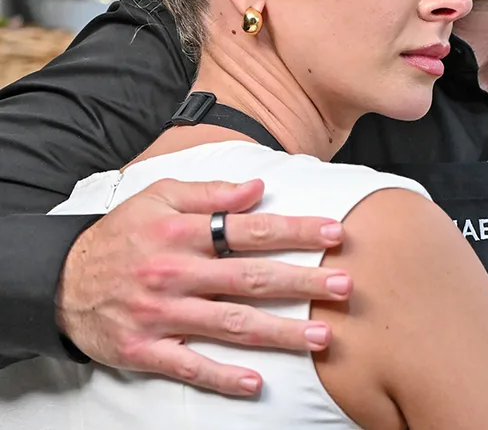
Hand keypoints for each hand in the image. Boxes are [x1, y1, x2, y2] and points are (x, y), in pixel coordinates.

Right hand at [56, 178, 350, 395]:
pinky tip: (257, 382)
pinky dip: (223, 377)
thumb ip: (211, 192)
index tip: (334, 233)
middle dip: (302, 282)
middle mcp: (175, 273)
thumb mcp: (159, 196)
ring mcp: (161, 315)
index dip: (296, 231)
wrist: (60, 280)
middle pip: (250, 278)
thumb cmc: (121, 233)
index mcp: (182, 232)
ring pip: (230, 325)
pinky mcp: (144, 350)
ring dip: (279, 332)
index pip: (251, 230)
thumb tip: (258, 187)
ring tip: (322, 336)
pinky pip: (190, 366)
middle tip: (344, 285)